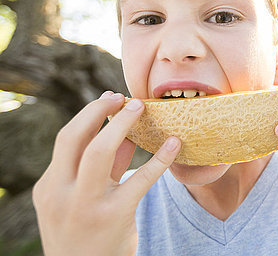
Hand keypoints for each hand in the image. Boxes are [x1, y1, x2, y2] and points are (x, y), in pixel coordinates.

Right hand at [33, 91, 180, 255]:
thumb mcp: (79, 201)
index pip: (67, 140)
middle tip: (122, 98)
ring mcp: (86, 205)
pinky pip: (140, 179)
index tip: (108, 100)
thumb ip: (100, 170)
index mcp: (49, 187)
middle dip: (98, 111)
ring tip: (141, 108)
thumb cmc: (86, 232)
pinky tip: (174, 144)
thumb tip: (126, 135)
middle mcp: (61, 193)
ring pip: (100, 152)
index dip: (88, 115)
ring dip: (122, 124)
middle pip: (75, 138)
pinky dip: (160, 158)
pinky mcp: (114, 216)